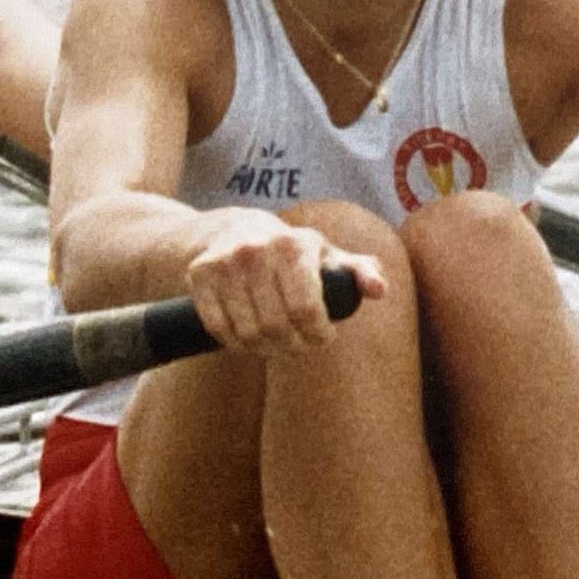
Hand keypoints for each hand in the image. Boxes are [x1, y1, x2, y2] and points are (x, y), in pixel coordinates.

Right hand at [184, 209, 387, 352]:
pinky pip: (217, 328)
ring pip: (246, 333)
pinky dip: (233, 343)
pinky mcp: (199, 274)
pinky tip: (246, 340)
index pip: (306, 309)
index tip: (323, 338)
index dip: (318, 335)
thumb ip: (358, 271)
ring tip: (274, 343)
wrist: (230, 229)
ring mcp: (224, 262)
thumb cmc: (289, 251)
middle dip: (292, 345)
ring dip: (263, 348)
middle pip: (276, 327)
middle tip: (298, 346)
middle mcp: (256, 250)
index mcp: (293, 245)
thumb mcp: (326, 255)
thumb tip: (380, 291)